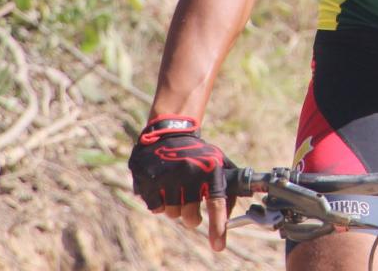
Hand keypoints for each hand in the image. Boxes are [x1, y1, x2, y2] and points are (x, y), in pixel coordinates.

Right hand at [128, 116, 236, 251]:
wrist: (169, 131)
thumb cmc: (198, 153)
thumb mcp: (218, 163)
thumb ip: (227, 190)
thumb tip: (229, 219)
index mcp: (210, 169)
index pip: (216, 203)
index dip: (217, 227)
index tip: (218, 246)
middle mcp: (189, 173)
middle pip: (190, 216)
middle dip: (192, 218)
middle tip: (193, 212)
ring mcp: (167, 176)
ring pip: (172, 213)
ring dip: (175, 208)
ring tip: (177, 190)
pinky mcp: (148, 179)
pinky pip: (156, 208)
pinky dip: (160, 202)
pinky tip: (163, 187)